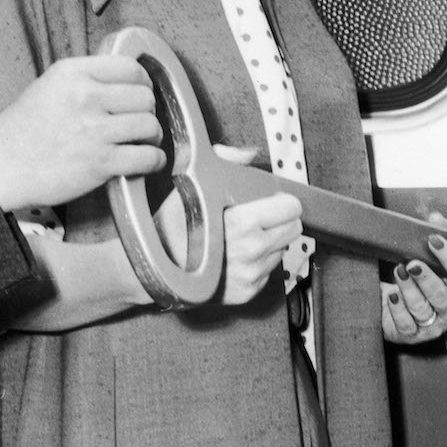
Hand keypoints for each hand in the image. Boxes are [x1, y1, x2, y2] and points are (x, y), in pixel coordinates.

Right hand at [0, 55, 163, 210]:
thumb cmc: (20, 131)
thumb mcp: (48, 86)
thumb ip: (83, 80)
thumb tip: (120, 82)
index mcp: (72, 73)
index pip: (129, 67)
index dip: (142, 82)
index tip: (141, 93)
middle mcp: (86, 97)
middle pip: (145, 97)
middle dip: (148, 110)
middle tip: (140, 121)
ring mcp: (95, 130)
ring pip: (150, 125)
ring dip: (152, 136)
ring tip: (144, 141)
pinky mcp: (100, 162)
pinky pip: (147, 157)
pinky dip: (153, 160)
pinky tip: (147, 161)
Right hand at [148, 146, 306, 307]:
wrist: (154, 269)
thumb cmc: (172, 227)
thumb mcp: (193, 186)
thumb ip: (226, 163)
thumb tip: (249, 154)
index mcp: (241, 223)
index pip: (290, 209)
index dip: (282, 201)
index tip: (272, 199)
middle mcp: (250, 252)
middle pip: (293, 229)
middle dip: (279, 219)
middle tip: (258, 216)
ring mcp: (250, 275)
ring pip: (282, 249)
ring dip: (270, 240)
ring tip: (242, 235)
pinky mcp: (248, 292)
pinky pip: (269, 269)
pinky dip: (260, 260)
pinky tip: (237, 254)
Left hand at [381, 215, 446, 344]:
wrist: (398, 302)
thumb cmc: (421, 281)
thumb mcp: (432, 257)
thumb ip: (439, 236)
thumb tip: (437, 219)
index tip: (435, 241)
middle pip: (443, 296)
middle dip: (427, 278)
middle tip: (413, 263)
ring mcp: (432, 326)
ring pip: (423, 309)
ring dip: (408, 289)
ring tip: (399, 271)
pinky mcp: (412, 335)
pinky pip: (406, 325)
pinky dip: (398, 309)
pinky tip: (391, 296)